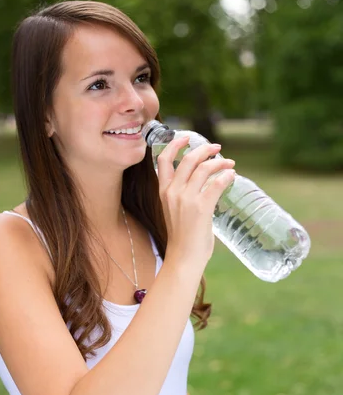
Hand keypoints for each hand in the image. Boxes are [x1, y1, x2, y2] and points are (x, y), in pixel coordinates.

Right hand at [157, 136, 235, 268]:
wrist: (183, 257)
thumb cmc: (182, 236)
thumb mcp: (175, 210)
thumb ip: (182, 194)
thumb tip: (204, 180)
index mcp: (163, 191)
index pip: (164, 160)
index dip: (175, 144)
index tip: (187, 137)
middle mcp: (172, 192)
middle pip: (189, 159)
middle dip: (205, 150)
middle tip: (217, 148)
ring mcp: (186, 199)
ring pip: (205, 169)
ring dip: (220, 162)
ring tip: (230, 164)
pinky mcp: (201, 208)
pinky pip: (217, 183)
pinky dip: (226, 176)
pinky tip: (232, 176)